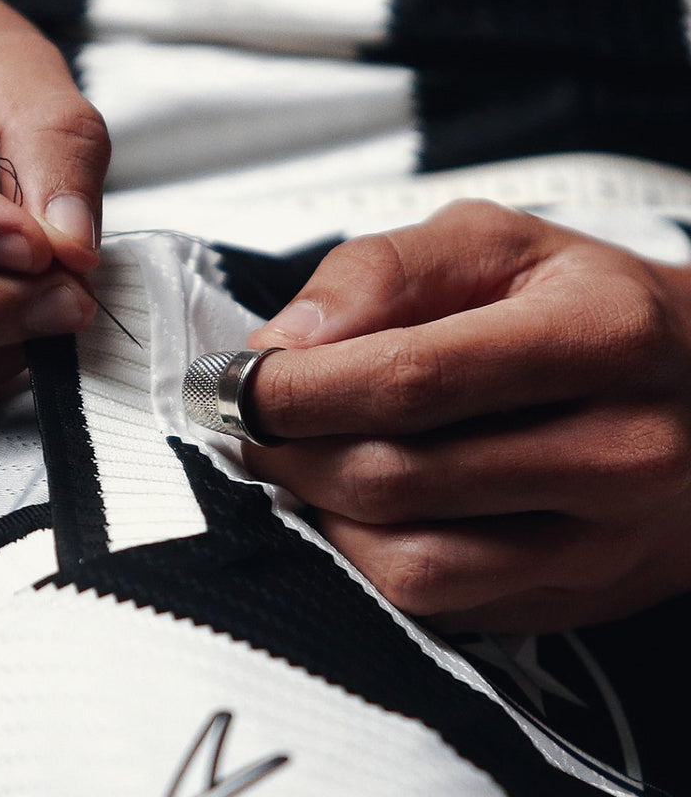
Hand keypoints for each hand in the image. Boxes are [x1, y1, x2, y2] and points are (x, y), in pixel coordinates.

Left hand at [245, 200, 690, 632]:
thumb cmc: (588, 307)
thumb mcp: (498, 244)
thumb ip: (385, 271)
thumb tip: (287, 342)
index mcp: (599, 338)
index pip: (412, 379)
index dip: (299, 389)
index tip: (234, 384)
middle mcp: (617, 452)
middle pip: (398, 478)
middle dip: (292, 452)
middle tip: (251, 422)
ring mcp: (600, 543)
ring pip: (410, 565)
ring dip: (321, 514)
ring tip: (297, 462)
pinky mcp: (571, 597)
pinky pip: (438, 607)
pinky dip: (365, 561)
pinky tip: (351, 508)